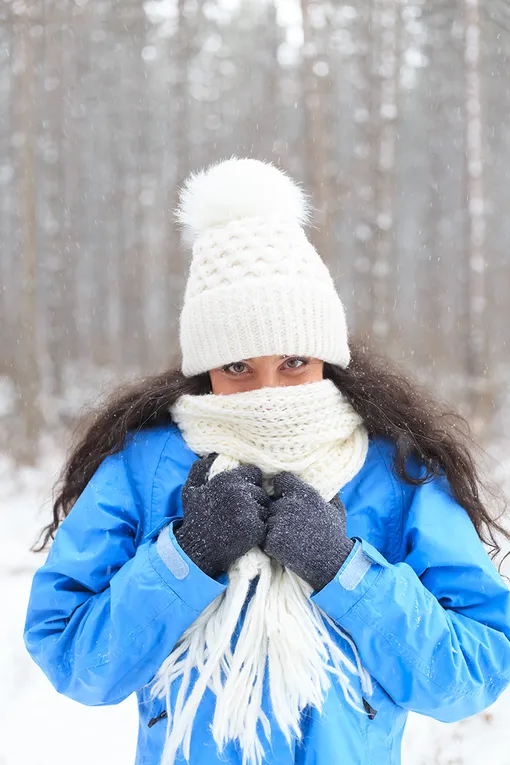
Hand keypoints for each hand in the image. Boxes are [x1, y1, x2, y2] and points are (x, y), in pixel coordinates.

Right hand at [175, 453, 269, 577]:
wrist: (196, 548)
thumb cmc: (195, 517)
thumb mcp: (191, 489)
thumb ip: (200, 468)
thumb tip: (213, 455)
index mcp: (228, 478)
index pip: (254, 474)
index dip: (250, 483)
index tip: (242, 495)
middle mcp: (241, 491)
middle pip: (261, 492)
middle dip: (254, 501)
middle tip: (239, 513)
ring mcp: (250, 510)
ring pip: (265, 508)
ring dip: (257, 515)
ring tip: (240, 524)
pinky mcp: (256, 529)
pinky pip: (266, 524)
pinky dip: (258, 530)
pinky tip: (243, 534)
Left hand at [262, 472, 353, 590]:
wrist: (331, 564)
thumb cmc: (335, 536)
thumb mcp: (336, 509)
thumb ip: (326, 492)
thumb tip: (319, 481)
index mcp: (305, 494)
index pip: (281, 479)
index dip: (281, 487)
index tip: (283, 495)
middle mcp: (290, 505)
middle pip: (271, 502)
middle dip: (276, 511)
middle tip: (288, 523)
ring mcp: (279, 523)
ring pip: (266, 519)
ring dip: (272, 527)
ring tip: (288, 538)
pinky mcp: (271, 541)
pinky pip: (263, 537)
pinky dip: (270, 543)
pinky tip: (284, 548)